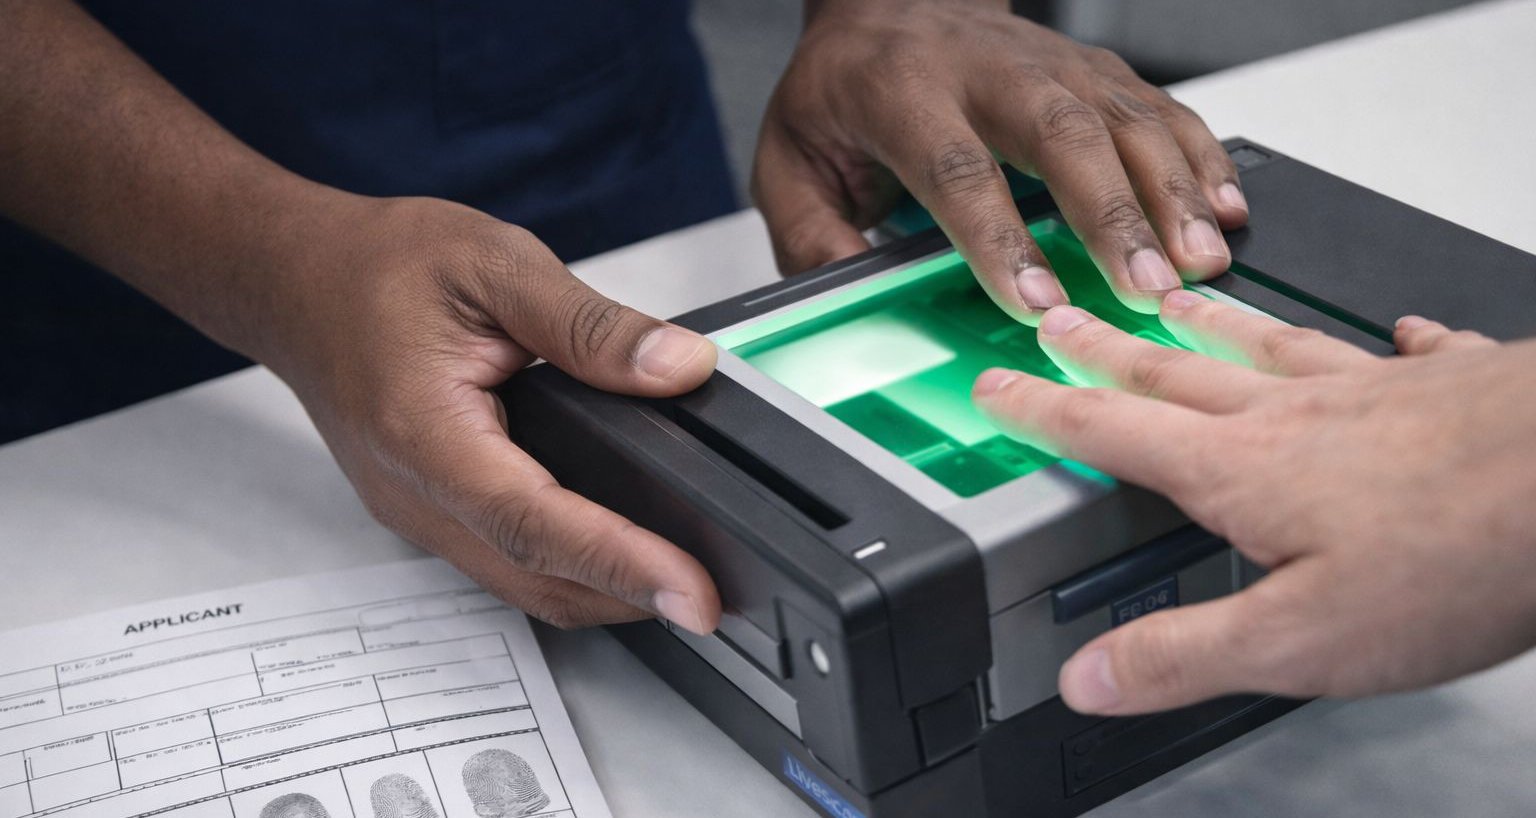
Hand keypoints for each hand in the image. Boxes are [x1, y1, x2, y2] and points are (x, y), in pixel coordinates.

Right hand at [266, 196, 722, 633]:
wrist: (293, 280)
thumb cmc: (375, 266)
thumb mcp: (495, 264)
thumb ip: (591, 325)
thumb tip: (679, 366)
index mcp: (428, 435)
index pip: (538, 523)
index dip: (623, 564)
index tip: (692, 593)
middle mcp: (416, 495)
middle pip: (535, 577)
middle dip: (629, 598)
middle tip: (713, 599)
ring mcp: (417, 513)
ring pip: (520, 583)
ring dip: (602, 593)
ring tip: (681, 582)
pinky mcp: (426, 511)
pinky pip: (504, 562)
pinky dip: (568, 568)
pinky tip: (617, 549)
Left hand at [754, 0, 1246, 322]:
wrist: (888, 2)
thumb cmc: (844, 90)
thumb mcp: (790, 162)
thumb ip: (813, 236)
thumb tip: (849, 305)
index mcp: (901, 89)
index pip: (956, 166)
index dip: (1000, 238)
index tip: (1037, 303)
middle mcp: (986, 67)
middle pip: (1062, 133)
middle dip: (1113, 216)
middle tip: (1147, 289)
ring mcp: (1051, 60)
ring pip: (1124, 116)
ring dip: (1172, 191)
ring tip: (1203, 261)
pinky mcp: (1094, 68)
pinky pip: (1160, 105)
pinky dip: (1200, 157)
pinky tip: (1227, 208)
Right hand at [973, 293, 1535, 713]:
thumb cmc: (1461, 556)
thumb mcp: (1300, 641)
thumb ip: (1182, 653)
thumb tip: (1088, 675)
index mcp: (1243, 472)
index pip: (1111, 430)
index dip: (1042, 407)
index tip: (997, 383)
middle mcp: (1297, 415)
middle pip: (1173, 371)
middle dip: (1104, 346)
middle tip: (1060, 316)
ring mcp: (1375, 390)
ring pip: (1270, 347)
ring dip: (1210, 324)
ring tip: (1173, 297)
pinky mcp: (1455, 386)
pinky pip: (1407, 352)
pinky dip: (1388, 342)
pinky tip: (1393, 333)